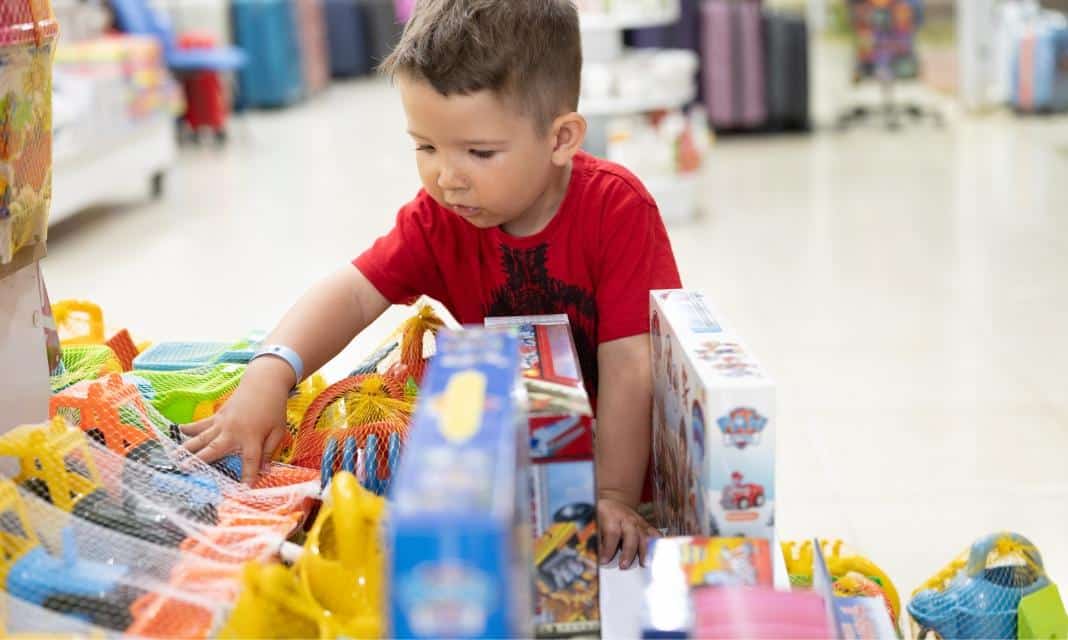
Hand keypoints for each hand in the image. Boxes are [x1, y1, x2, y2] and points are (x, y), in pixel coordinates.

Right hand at [180, 359, 291, 483]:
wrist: (264, 383)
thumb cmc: (273, 408)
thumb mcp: (278, 431)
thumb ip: (270, 451)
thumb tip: (265, 471)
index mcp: (251, 438)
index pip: (250, 462)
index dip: (247, 477)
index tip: (243, 491)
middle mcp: (233, 432)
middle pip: (214, 449)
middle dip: (200, 461)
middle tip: (185, 470)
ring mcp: (222, 423)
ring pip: (202, 438)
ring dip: (187, 447)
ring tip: (174, 457)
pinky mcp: (217, 416)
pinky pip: (202, 424)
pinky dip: (190, 428)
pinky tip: (178, 431)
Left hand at [598, 496, 658, 569]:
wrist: (613, 502)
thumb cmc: (601, 514)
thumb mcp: (594, 521)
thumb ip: (596, 537)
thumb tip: (593, 555)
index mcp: (611, 516)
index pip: (612, 532)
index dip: (608, 548)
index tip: (604, 561)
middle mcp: (627, 518)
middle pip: (631, 534)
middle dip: (628, 551)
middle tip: (624, 565)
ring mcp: (638, 522)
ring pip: (645, 535)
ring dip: (645, 550)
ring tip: (644, 564)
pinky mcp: (646, 525)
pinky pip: (654, 533)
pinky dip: (658, 543)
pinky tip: (660, 553)